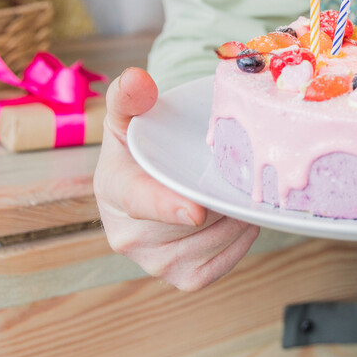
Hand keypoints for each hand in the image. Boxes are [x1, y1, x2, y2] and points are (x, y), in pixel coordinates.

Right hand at [94, 67, 258, 290]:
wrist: (147, 179)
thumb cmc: (141, 144)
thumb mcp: (129, 113)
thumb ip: (130, 94)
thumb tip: (137, 79)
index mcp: (114, 188)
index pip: (140, 201)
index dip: (167, 208)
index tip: (194, 212)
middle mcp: (127, 235)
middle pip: (191, 224)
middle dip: (221, 201)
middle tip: (242, 176)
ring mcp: (153, 262)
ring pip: (211, 245)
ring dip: (235, 220)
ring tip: (238, 194)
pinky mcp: (180, 278)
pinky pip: (218, 267)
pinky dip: (237, 245)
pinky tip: (239, 220)